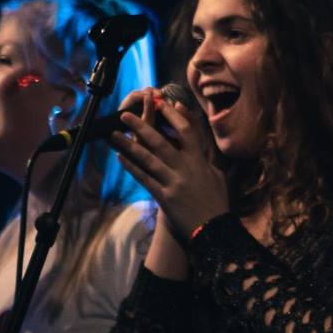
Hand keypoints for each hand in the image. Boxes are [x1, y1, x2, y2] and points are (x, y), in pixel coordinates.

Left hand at [112, 90, 229, 236]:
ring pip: (148, 159)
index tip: (163, 102)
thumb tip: (197, 140)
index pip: (186, 131)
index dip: (174, 115)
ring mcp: (173, 183)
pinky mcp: (164, 197)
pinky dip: (132, 167)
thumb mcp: (217, 174)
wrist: (212, 229)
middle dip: (142, 126)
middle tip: (126, 114)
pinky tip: (120, 158)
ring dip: (129, 145)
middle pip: (161, 142)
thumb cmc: (217, 201)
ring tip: (114, 134)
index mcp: (200, 161)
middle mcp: (185, 168)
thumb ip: (205, 157)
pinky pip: (144, 179)